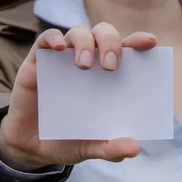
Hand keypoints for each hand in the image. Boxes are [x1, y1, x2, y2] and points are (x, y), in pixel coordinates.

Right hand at [0, 23, 157, 170]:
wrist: (31, 147)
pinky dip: (52, 38)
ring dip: (85, 43)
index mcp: (109, 76)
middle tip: (111, 66)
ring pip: (78, 33)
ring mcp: (63, 58)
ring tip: (84, 65)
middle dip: (111, 43)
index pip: (128, 50)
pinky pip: (45, 39)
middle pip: (104, 34)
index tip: (150, 42)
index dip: (139, 41)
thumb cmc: (68, 140)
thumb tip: (134, 149)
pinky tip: (57, 48)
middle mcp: (89, 61)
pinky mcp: (38, 61)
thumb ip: (111, 148)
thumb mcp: (90, 148)